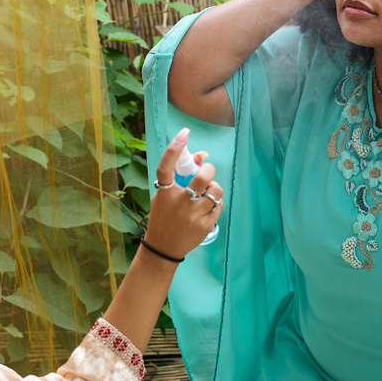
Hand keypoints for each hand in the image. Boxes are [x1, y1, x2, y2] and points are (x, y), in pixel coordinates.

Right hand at [145, 129, 222, 259]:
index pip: (166, 166)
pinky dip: (215, 203)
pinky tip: (207, 207)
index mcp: (164, 193)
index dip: (175, 147)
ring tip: (207, 193)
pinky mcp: (205, 226)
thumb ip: (177, 180)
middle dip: (209, 170)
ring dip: (214, 188)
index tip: (184, 133)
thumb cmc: (163, 217)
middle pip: (203, 177)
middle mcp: (179, 203)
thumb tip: (198, 159)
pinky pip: (219, 205)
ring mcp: (193, 216)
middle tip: (207, 171)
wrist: (164, 247)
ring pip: (216, 191)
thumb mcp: (162, 197)